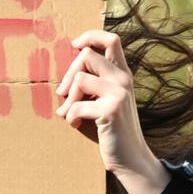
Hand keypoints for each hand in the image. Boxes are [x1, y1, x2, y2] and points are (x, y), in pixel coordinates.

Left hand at [55, 30, 170, 193]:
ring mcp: (119, 94)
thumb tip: (69, 73)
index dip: (91, 36)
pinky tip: (76, 125)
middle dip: (68, 75)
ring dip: (68, 99)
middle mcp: (123, 79)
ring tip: (69, 113)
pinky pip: (77, 105)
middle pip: (87, 56)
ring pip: (79, 79)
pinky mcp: (110, 110)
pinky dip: (70, 117)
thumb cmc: (113, 128)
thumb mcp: (106, 100)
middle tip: (62, 94)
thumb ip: (94, 84)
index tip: (74, 44)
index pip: (112, 40)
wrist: (130, 157)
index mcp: (122, 74)